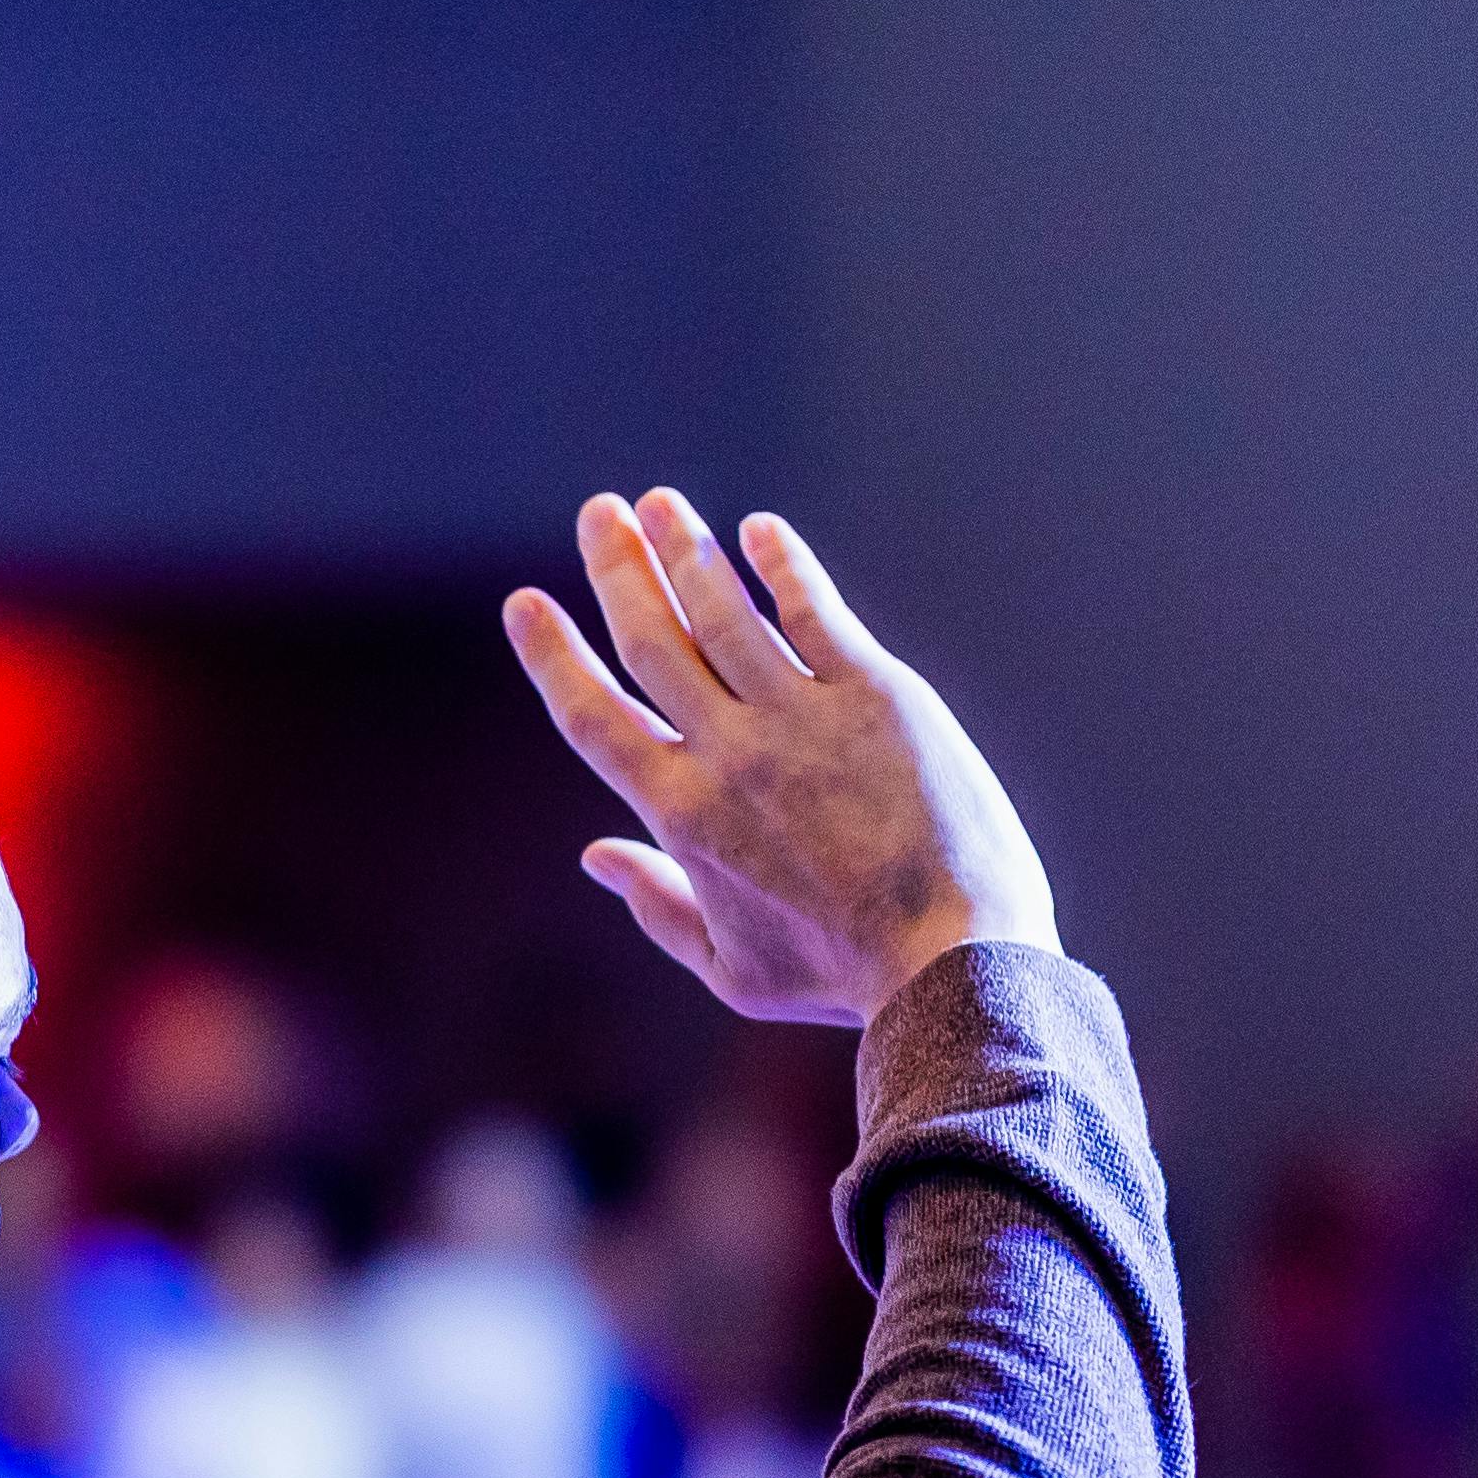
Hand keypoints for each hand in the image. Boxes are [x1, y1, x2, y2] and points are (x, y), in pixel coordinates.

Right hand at [503, 491, 1055, 1025]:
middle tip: (597, 513)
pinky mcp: (875, 695)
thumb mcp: (730, 968)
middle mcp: (729, 753)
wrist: (952, 956)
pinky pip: (815, 611)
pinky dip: (782, 564)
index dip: (554, 654)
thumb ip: (655, 906)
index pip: (593, 716)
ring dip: (684, 548)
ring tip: (657, 502)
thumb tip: (592, 856)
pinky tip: (760, 531)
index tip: (526, 603)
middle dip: (617, 568)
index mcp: (681, 817)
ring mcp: (802, 717)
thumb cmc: (841, 975)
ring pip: (723, 611)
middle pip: (653, 640)